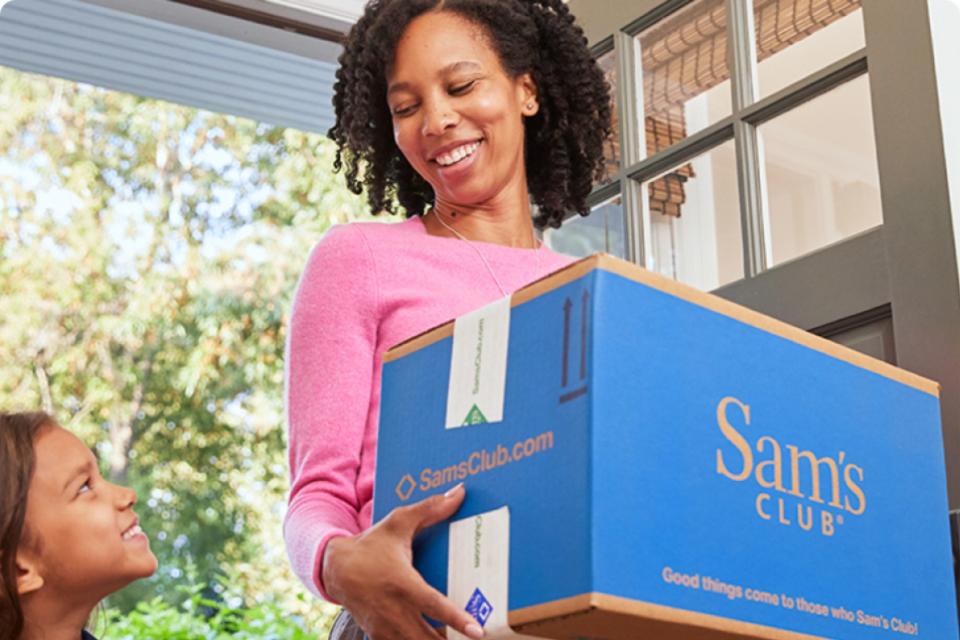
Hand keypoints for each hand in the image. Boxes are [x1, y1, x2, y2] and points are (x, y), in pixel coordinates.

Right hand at [322, 483, 482, 639]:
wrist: (334, 569)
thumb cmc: (370, 545)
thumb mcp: (397, 522)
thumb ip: (430, 509)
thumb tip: (459, 492)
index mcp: (402, 583)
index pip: (434, 605)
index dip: (457, 620)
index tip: (478, 631)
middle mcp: (394, 610)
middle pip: (428, 638)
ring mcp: (385, 628)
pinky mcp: (379, 637)